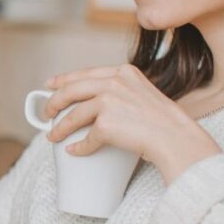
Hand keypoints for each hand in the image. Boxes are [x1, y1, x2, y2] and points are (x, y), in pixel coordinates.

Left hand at [43, 63, 220, 183]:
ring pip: (74, 115)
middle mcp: (115, 82)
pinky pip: (86, 138)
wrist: (177, 139)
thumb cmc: (165, 123)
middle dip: (53, 102)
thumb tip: (96, 103)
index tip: (50, 85)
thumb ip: (123, 91)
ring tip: (52, 136)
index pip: (85, 72)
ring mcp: (109, 101)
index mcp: (124, 72)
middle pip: (72, 90)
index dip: (64, 79)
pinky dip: (79, 147)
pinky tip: (74, 151)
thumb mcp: (144, 93)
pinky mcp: (106, 124)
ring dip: (59, 127)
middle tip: (46, 113)